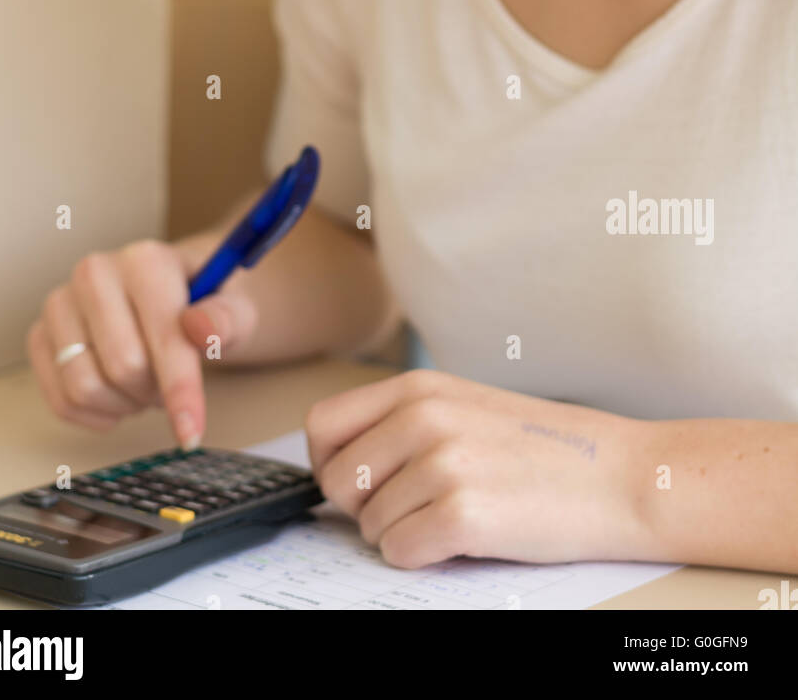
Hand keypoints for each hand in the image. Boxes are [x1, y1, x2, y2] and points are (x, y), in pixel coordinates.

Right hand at [26, 238, 257, 447]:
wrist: (176, 293)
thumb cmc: (208, 304)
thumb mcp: (237, 309)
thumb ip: (227, 318)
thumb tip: (201, 328)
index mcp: (145, 260)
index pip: (163, 337)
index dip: (181, 390)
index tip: (192, 434)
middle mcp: (95, 273)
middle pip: (123, 367)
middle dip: (154, 392)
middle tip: (170, 382)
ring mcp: (61, 303)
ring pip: (84, 387)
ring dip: (123, 404)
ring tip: (144, 384)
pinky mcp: (42, 334)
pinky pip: (60, 400)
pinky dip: (95, 414)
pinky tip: (118, 397)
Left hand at [305, 369, 649, 567]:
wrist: (621, 476)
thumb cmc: (544, 448)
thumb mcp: (464, 406)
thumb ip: (402, 421)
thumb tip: (338, 462)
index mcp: (418, 387)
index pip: (322, 425)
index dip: (331, 464)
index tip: (360, 483)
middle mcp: (424, 417)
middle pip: (337, 482)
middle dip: (365, 508)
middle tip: (415, 508)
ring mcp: (443, 463)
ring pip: (369, 525)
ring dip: (404, 534)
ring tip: (456, 516)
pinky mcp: (463, 513)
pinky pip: (399, 554)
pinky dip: (424, 557)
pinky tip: (464, 538)